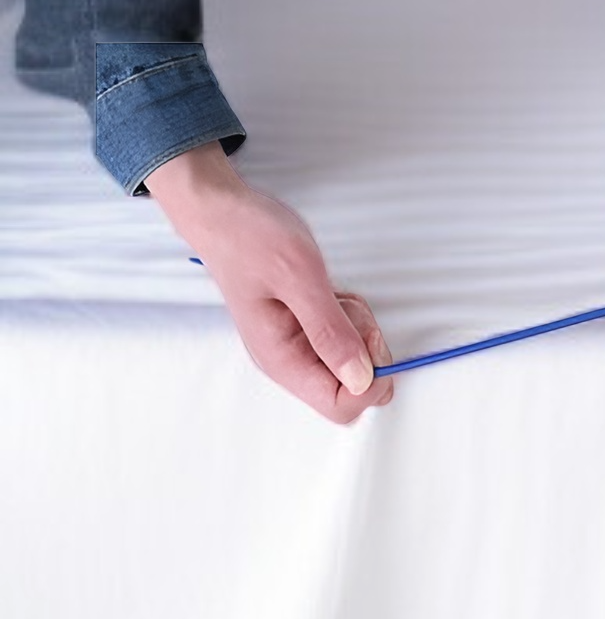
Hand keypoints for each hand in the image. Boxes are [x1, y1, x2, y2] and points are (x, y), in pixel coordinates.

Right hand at [145, 143, 393, 422]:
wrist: (222, 211)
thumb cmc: (247, 237)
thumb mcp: (298, 277)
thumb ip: (330, 331)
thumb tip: (361, 379)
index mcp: (282, 361)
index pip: (341, 407)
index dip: (369, 383)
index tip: (368, 339)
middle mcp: (291, 363)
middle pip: (355, 390)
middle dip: (367, 352)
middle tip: (348, 310)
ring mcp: (301, 348)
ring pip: (357, 364)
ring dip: (359, 329)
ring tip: (332, 295)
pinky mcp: (309, 332)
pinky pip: (349, 340)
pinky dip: (352, 317)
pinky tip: (330, 294)